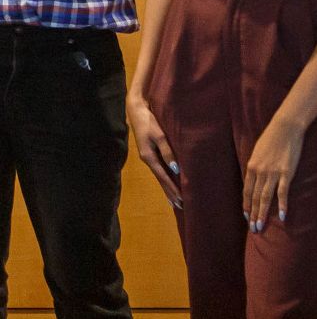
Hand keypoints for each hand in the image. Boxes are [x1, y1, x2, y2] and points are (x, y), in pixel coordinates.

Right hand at [126, 93, 180, 207]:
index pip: (163, 177)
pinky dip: (164, 179)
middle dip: (169, 193)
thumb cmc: (149, 122)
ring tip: (174, 200)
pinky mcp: (149, 153)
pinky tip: (167, 182)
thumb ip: (167, 152)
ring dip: (167, 188)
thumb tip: (175, 169)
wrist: (136, 111)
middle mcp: (148, 160)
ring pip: (159, 176)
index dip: (172, 189)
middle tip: (179, 206)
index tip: (181, 200)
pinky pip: (158, 170)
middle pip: (160, 180)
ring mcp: (148, 157)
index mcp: (149, 157)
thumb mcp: (160, 136)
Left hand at [245, 112, 305, 230]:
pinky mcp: (286, 173)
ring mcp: (272, 173)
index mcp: (251, 167)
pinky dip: (282, 205)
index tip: (246, 217)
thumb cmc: (272, 139)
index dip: (246, 205)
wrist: (285, 128)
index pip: (247, 191)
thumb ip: (256, 166)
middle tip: (253, 229)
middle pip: (254, 197)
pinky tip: (282, 216)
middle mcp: (259, 172)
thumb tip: (255, 178)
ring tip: (261, 226)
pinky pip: (282, 192)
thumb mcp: (258, 153)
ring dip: (263, 214)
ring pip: (265, 197)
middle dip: (253, 214)